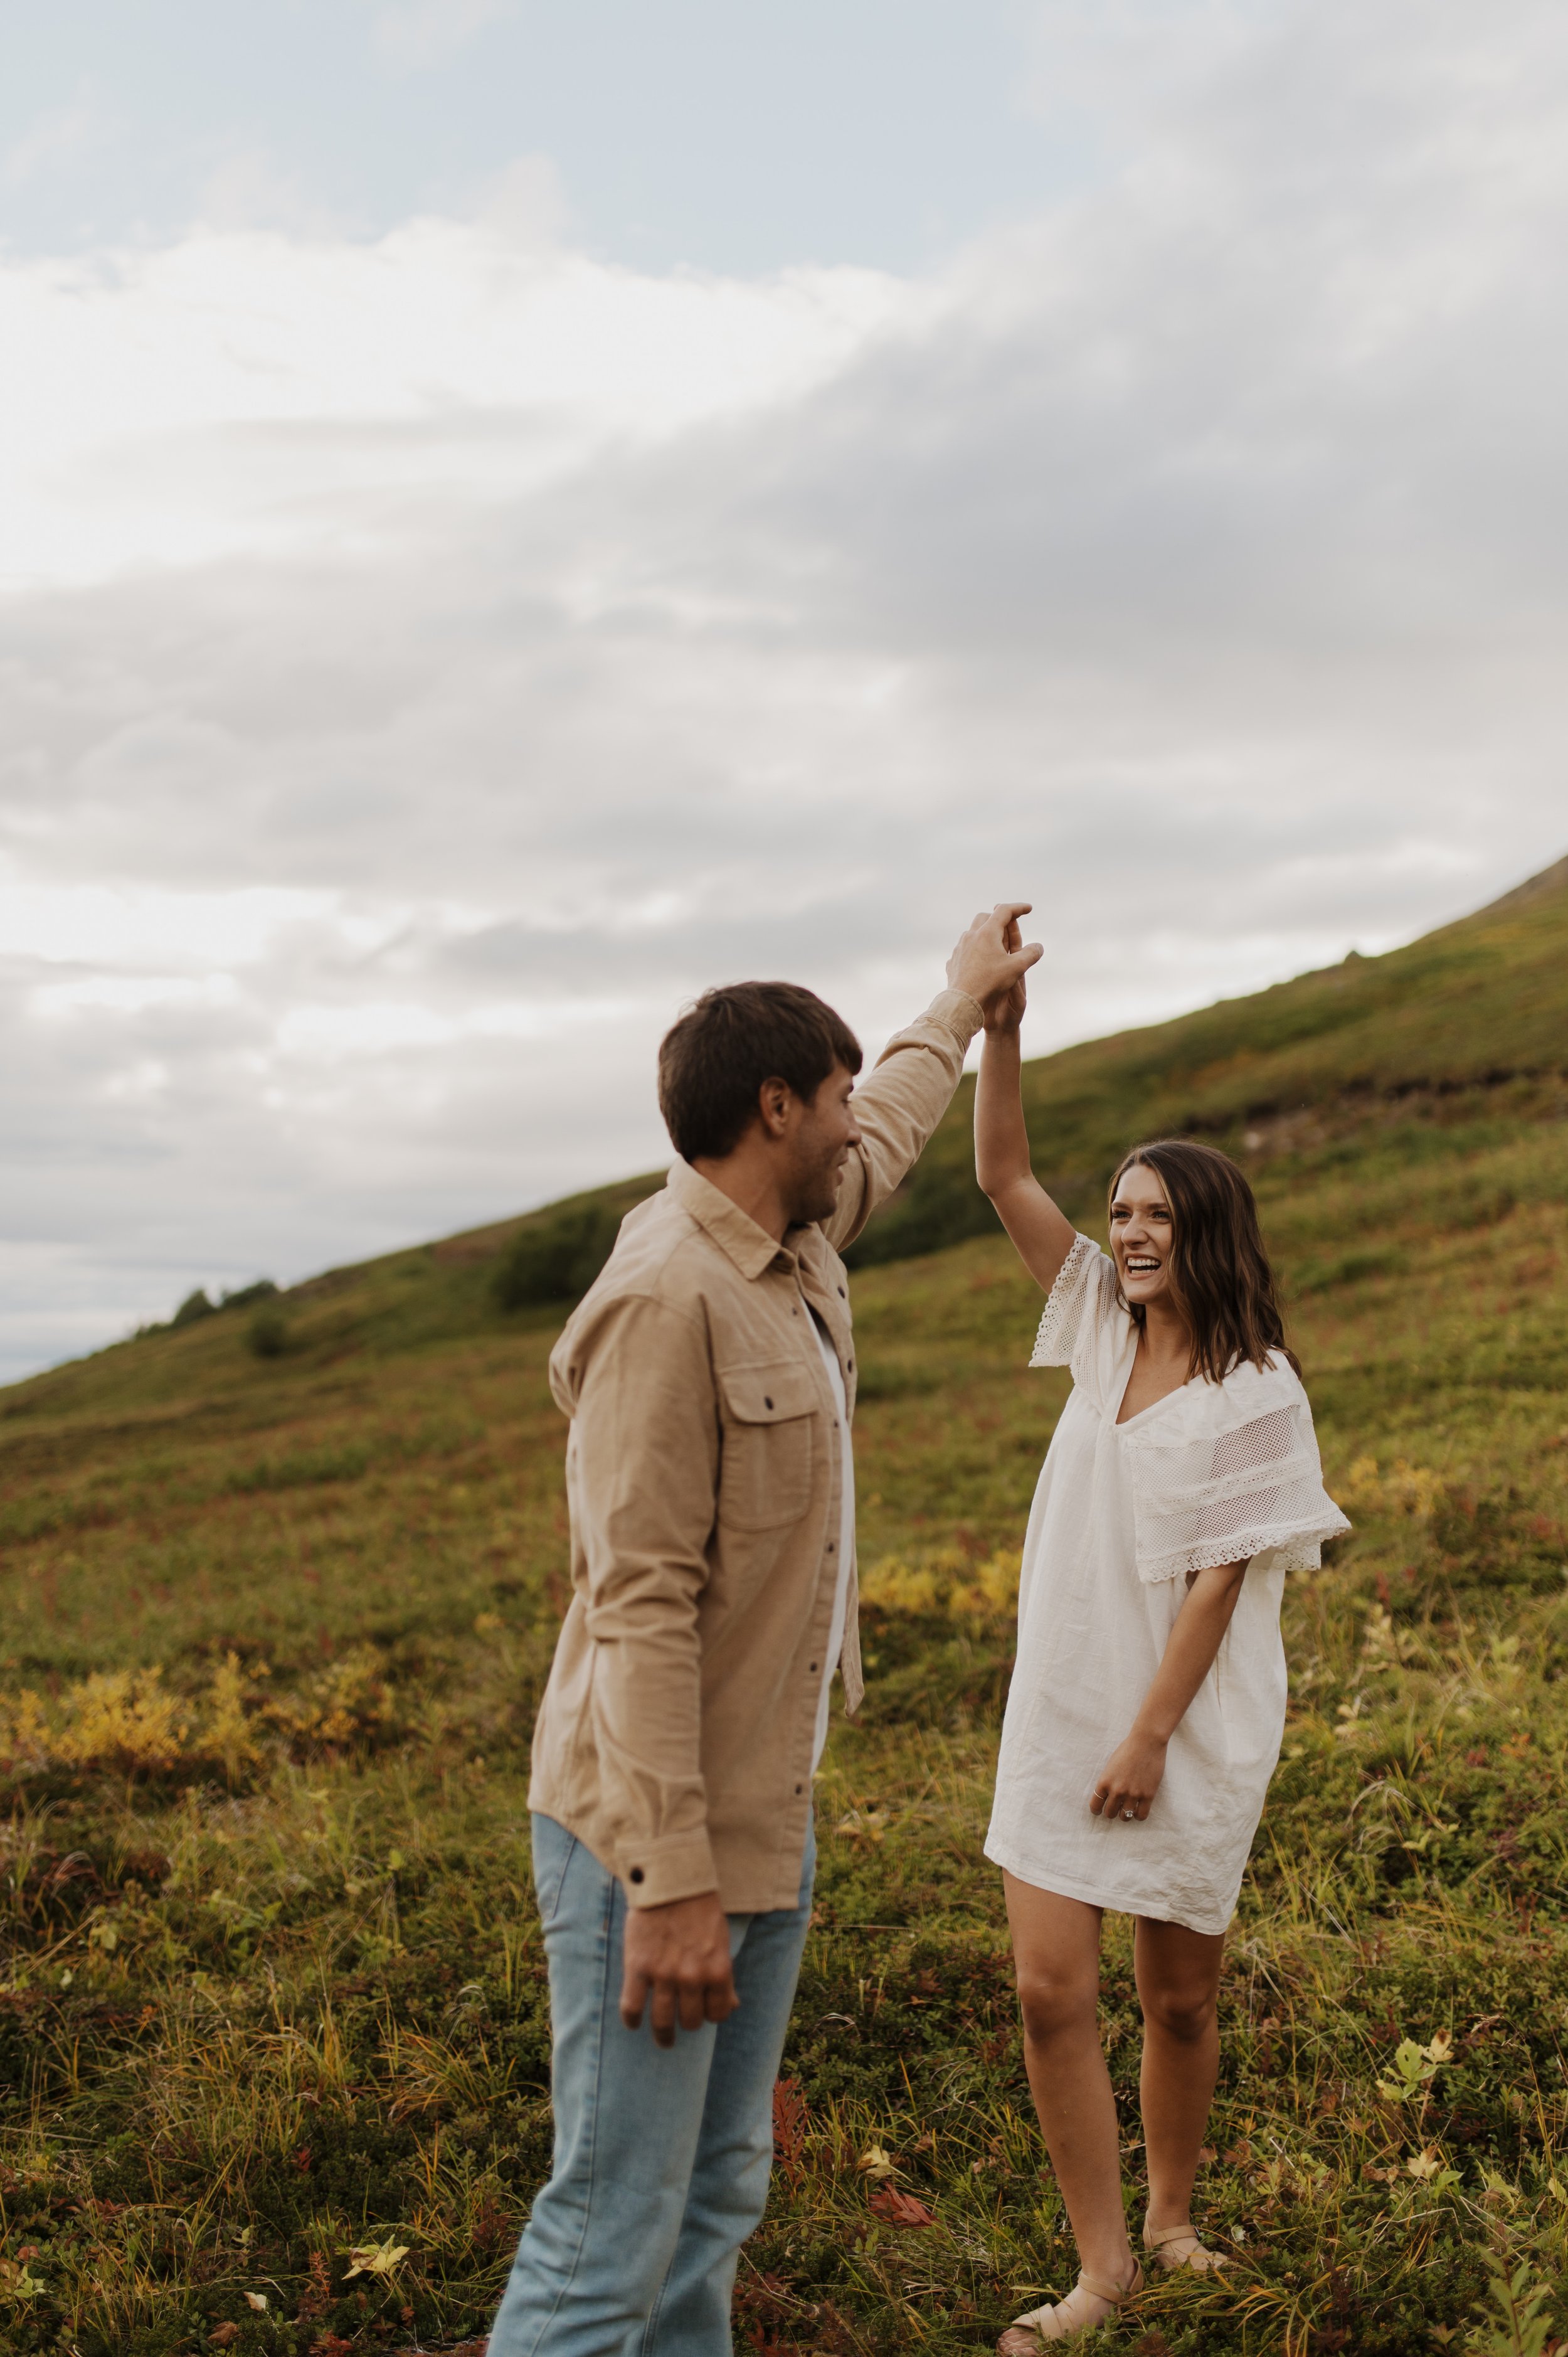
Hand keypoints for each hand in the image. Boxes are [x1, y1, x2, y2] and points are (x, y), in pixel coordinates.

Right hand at [619, 1889, 737, 2047]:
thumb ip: (724, 1976)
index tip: (704, 2011)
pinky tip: (633, 2023)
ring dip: (663, 2034)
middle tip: (681, 2019)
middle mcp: (692, 1977)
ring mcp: (663, 1974)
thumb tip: (733, 2006)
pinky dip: (631, 2020)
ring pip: (662, 2021)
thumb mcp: (721, 1942)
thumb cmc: (700, 1909)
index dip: (711, 2014)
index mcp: (718, 1970)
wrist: (671, 1880)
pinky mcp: (638, 1967)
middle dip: (687, 2021)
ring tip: (662, 2038)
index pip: (718, 2014)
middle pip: (690, 2021)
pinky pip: (631, 2007)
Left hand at [947, 903, 1042, 1021]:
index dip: (1018, 908)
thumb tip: (1039, 947)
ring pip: (973, 932)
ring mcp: (960, 948)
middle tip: (1009, 924)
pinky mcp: (954, 960)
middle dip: (998, 918)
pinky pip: (965, 948)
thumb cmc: (990, 982)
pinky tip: (979, 959)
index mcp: (987, 932)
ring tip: (994, 943)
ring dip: (985, 933)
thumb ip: (1031, 954)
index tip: (1028, 909)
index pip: (1004, 911)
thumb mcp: (1017, 968)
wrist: (963, 1000)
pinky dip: (975, 948)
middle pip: (985, 917)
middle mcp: (971, 936)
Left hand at [1090, 1729, 1167, 1823]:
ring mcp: (1133, 1794)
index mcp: (1104, 1782)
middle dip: (1111, 1812)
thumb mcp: (1110, 1766)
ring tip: (1127, 1809)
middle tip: (1116, 1808)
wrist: (1146, 1742)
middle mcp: (1117, 1790)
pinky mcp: (1148, 1795)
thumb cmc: (1127, 1750)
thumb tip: (1107, 1796)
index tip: (1099, 1810)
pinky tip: (1138, 1810)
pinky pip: (1141, 1816)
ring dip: (1125, 1815)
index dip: (1097, 1810)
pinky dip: (1138, 1816)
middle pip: (1109, 1813)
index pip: (1095, 1806)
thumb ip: (1108, 1782)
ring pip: (1125, 1817)